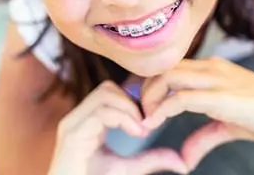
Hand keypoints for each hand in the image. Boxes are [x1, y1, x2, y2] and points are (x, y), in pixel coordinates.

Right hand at [48, 80, 188, 174]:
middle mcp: (77, 118)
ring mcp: (72, 125)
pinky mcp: (72, 135)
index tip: (152, 117)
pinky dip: (123, 117)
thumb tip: (182, 163)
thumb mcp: (129, 170)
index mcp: (87, 122)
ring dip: (129, 108)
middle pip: (107, 87)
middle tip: (148, 123)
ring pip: (105, 93)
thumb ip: (151, 160)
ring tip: (141, 129)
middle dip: (132, 101)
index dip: (134, 99)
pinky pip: (101, 111)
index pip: (110, 92)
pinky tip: (136, 133)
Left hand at [140, 57, 253, 170]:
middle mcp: (210, 67)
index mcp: (211, 69)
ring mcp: (216, 79)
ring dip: (149, 97)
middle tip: (135, 113)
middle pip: (162, 68)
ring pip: (167, 76)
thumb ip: (205, 137)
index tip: (140, 106)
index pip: (169, 68)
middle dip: (142, 89)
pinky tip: (154, 123)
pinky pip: (182, 97)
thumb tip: (184, 159)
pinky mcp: (222, 96)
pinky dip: (162, 109)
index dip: (149, 85)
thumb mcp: (231, 126)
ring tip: (144, 120)